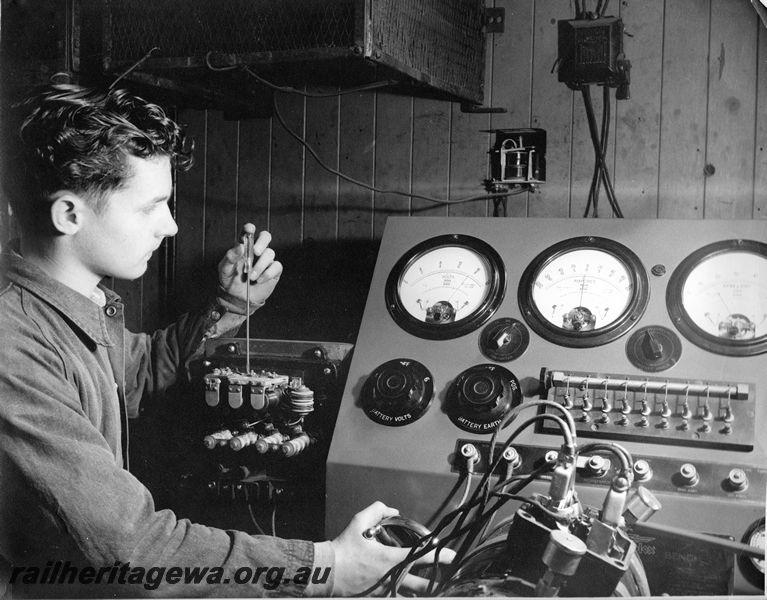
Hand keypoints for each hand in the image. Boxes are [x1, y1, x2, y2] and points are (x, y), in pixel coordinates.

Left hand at [218, 224, 281, 307]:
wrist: (237, 299)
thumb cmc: (230, 281)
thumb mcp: (225, 269)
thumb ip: (230, 257)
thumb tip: (240, 246)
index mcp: (244, 246)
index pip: (249, 232)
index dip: (250, 228)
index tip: (249, 229)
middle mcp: (257, 251)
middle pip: (265, 237)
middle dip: (262, 242)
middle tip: (255, 251)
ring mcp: (266, 260)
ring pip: (270, 253)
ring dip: (260, 265)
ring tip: (251, 277)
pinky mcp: (274, 271)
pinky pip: (276, 266)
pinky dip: (267, 273)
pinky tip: (259, 280)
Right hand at [329, 501, 454, 595]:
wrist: (325, 572)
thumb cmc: (343, 547)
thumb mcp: (359, 522)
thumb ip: (378, 510)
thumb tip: (393, 511)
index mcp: (390, 559)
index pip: (420, 556)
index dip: (438, 555)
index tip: (451, 555)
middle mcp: (391, 577)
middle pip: (421, 586)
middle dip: (437, 584)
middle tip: (448, 580)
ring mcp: (384, 591)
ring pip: (410, 598)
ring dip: (421, 594)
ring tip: (432, 591)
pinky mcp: (376, 598)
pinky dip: (404, 597)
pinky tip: (409, 595)